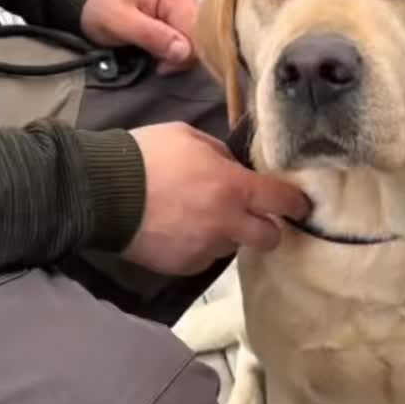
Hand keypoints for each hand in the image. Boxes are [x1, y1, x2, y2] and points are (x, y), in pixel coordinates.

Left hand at [80, 0, 198, 72]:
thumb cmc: (102, 7)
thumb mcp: (119, 22)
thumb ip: (151, 35)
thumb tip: (184, 52)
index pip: (196, 34)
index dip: (181, 57)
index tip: (158, 66)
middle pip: (200, 37)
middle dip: (178, 56)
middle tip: (154, 60)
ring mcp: (189, 1)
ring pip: (197, 41)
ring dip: (176, 54)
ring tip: (153, 52)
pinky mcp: (185, 11)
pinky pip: (191, 38)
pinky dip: (176, 49)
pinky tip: (160, 48)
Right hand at [124, 123, 309, 274]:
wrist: (102, 191)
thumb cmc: (146, 155)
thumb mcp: (189, 137)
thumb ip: (220, 153)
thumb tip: (233, 165)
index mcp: (233, 187)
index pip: (282, 200)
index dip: (297, 203)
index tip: (301, 204)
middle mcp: (227, 224)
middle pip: (270, 238)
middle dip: (268, 228)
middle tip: (255, 217)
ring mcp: (205, 249)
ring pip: (233, 247)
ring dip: (227, 235)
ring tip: (201, 218)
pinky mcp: (184, 266)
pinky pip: (203, 257)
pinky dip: (199, 246)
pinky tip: (179, 230)